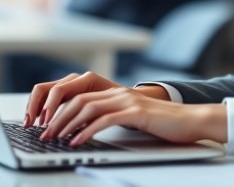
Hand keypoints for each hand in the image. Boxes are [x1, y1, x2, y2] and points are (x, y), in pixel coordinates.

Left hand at [24, 72, 226, 146]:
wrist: (190, 120)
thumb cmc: (162, 123)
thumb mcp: (132, 118)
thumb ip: (111, 118)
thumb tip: (84, 130)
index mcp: (115, 93)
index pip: (78, 96)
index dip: (59, 109)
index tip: (46, 125)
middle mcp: (118, 93)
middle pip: (77, 99)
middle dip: (56, 117)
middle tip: (44, 134)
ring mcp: (127, 100)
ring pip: (86, 107)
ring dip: (67, 124)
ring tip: (55, 138)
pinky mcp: (135, 112)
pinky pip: (104, 120)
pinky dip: (86, 131)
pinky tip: (77, 141)